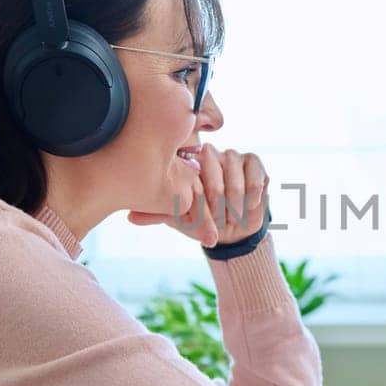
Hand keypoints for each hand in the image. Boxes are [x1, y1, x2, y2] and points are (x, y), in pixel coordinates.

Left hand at [127, 145, 268, 247]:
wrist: (231, 230)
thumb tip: (131, 217)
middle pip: (214, 165)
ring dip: (236, 198)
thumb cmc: (201, 219)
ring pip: (235, 169)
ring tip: (233, 216)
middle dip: (218, 198)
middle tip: (219, 219)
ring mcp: (233, 156)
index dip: (200, 194)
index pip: (193, 167)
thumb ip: (158, 213)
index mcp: (190, 163)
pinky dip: (253, 191)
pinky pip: (255, 172)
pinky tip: (251, 206)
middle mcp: (211, 154)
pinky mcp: (254, 163)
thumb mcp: (179, 217)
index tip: (202, 214)